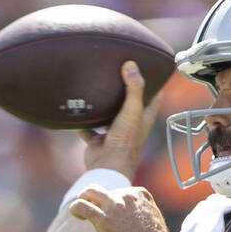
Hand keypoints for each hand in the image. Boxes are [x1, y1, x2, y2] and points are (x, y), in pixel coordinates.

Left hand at [68, 185, 173, 231]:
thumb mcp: (154, 220)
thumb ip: (142, 212)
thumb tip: (132, 216)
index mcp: (141, 194)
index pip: (120, 191)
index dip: (113, 202)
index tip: (112, 214)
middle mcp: (127, 195)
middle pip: (105, 192)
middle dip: (98, 202)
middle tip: (95, 214)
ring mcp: (115, 205)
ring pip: (90, 192)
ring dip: (84, 199)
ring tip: (82, 212)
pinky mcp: (103, 218)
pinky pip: (81, 205)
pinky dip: (75, 209)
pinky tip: (77, 215)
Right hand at [77, 61, 161, 179]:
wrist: (107, 166)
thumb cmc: (125, 141)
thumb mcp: (132, 110)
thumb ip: (133, 87)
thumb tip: (131, 64)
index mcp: (143, 118)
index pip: (153, 98)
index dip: (153, 84)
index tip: (148, 69)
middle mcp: (130, 125)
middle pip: (130, 105)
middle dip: (125, 91)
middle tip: (117, 73)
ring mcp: (114, 134)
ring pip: (109, 116)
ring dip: (103, 106)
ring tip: (95, 88)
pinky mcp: (98, 141)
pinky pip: (89, 130)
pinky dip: (82, 123)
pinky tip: (76, 111)